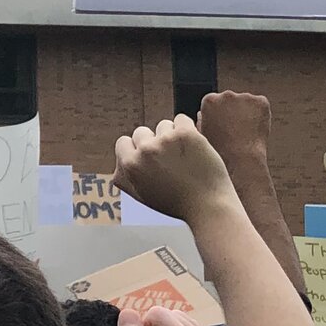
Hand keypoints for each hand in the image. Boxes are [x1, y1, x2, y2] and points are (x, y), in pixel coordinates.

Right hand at [114, 116, 240, 225]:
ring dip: (172, 135)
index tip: (150, 159)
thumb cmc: (176, 203)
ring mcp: (165, 140)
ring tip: (184, 156)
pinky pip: (182, 119)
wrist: (208, 205)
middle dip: (154, 142)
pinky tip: (193, 146)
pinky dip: (188, 129)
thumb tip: (117, 166)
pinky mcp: (186, 133)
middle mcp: (145, 151)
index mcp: (130, 165)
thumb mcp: (142, 195)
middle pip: (142, 132)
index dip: (136, 150)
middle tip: (169, 160)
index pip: (123, 142)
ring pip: (163, 125)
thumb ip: (125, 179)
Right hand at [195, 91, 272, 161]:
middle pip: (230, 100)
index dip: (218, 116)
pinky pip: (261, 105)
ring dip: (246, 112)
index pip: (214, 103)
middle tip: (236, 131)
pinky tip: (256, 129)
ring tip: (246, 133)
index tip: (222, 128)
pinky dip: (260, 114)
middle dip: (232, 111)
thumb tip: (202, 113)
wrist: (241, 160)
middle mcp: (226, 94)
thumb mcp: (202, 136)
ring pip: (246, 103)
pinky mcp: (261, 101)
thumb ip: (201, 121)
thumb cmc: (220, 153)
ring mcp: (245, 97)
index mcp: (209, 101)